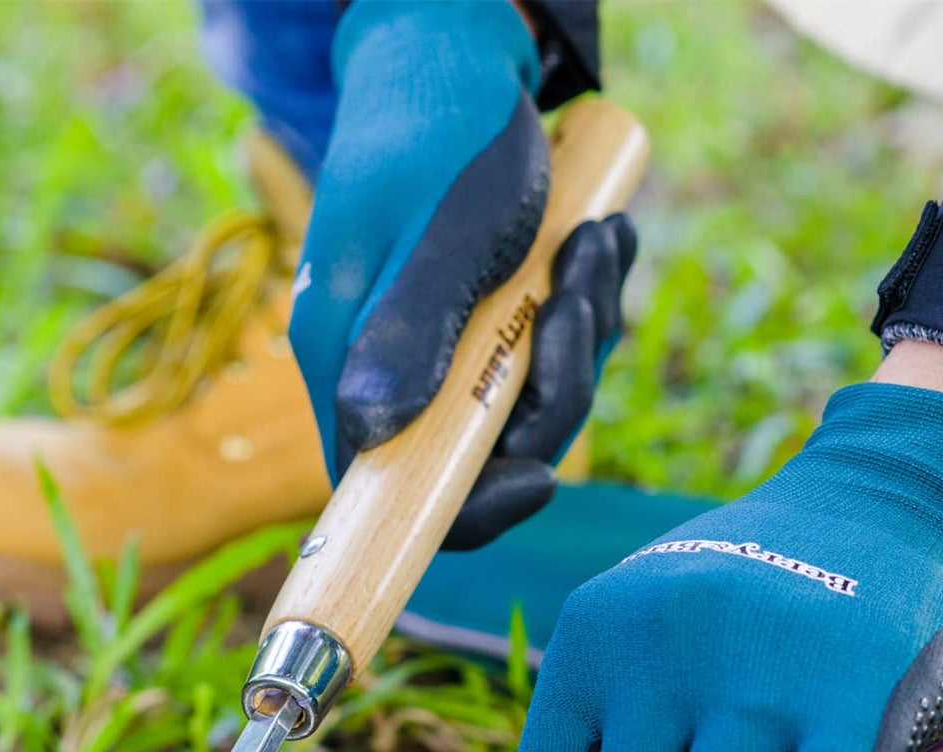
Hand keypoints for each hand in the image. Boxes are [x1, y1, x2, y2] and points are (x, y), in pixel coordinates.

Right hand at [289, 0, 634, 549]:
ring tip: (591, 246)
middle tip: (575, 294)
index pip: (392, 490)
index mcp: (350, 363)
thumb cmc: (439, 134)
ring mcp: (436, 349)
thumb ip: (406, 335)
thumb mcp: (435, 236)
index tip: (539, 475)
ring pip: (528, 402)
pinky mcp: (479, 324)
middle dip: (553, 391)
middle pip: (484, 453)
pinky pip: (546, 355)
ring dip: (579, 336)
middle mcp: (387, 370)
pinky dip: (582, 308)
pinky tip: (593, 240)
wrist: (454, 54)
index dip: (468, 507)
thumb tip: (371, 438)